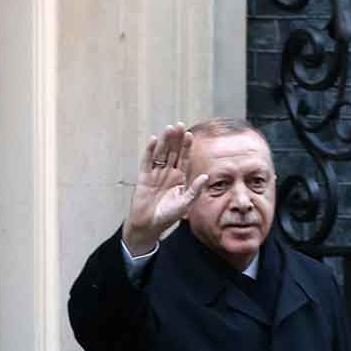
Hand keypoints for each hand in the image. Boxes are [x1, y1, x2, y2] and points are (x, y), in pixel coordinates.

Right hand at [121, 122, 209, 254]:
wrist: (149, 225)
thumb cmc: (168, 216)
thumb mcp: (185, 204)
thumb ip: (194, 190)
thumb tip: (206, 176)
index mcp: (180, 178)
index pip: (184, 159)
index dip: (186, 147)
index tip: (189, 135)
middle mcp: (168, 173)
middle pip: (173, 152)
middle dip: (176, 139)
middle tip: (179, 125)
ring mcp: (156, 174)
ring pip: (161, 154)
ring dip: (164, 141)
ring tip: (168, 128)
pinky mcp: (144, 177)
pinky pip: (147, 161)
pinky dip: (149, 151)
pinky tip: (153, 140)